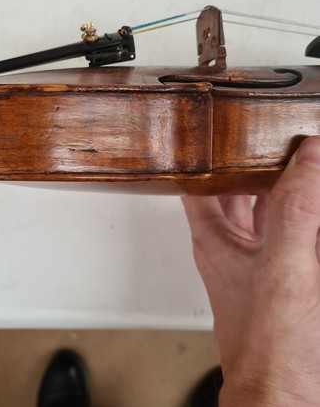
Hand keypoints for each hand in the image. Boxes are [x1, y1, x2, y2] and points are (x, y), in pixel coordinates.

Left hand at [182, 136, 319, 406]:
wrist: (287, 394)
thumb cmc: (269, 346)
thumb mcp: (284, 266)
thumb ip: (296, 209)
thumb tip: (308, 155)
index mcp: (215, 237)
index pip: (197, 181)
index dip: (205, 151)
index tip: (221, 124)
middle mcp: (232, 245)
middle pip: (235, 188)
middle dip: (254, 161)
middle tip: (272, 133)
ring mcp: (258, 260)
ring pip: (265, 209)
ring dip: (281, 185)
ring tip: (296, 157)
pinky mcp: (283, 276)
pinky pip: (289, 233)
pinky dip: (300, 214)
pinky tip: (311, 201)